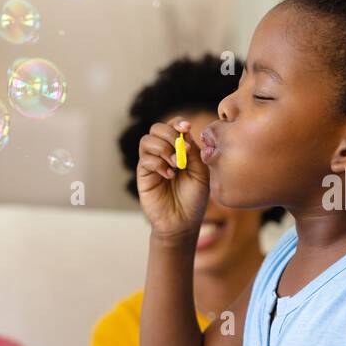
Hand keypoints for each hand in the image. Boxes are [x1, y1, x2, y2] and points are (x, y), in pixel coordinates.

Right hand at [136, 117, 210, 242]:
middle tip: (183, 151)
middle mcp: (163, 153)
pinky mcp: (143, 176)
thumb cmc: (194, 199)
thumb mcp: (201, 172)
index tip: (187, 128)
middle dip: (170, 134)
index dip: (178, 123)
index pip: (173, 126)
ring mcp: (152, 164)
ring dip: (163, 148)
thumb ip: (194, 152)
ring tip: (176, 164)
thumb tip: (185, 132)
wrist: (182, 222)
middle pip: (156, 128)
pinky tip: (170, 176)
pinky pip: (145, 160)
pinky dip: (159, 164)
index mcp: (178, 149)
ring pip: (147, 141)